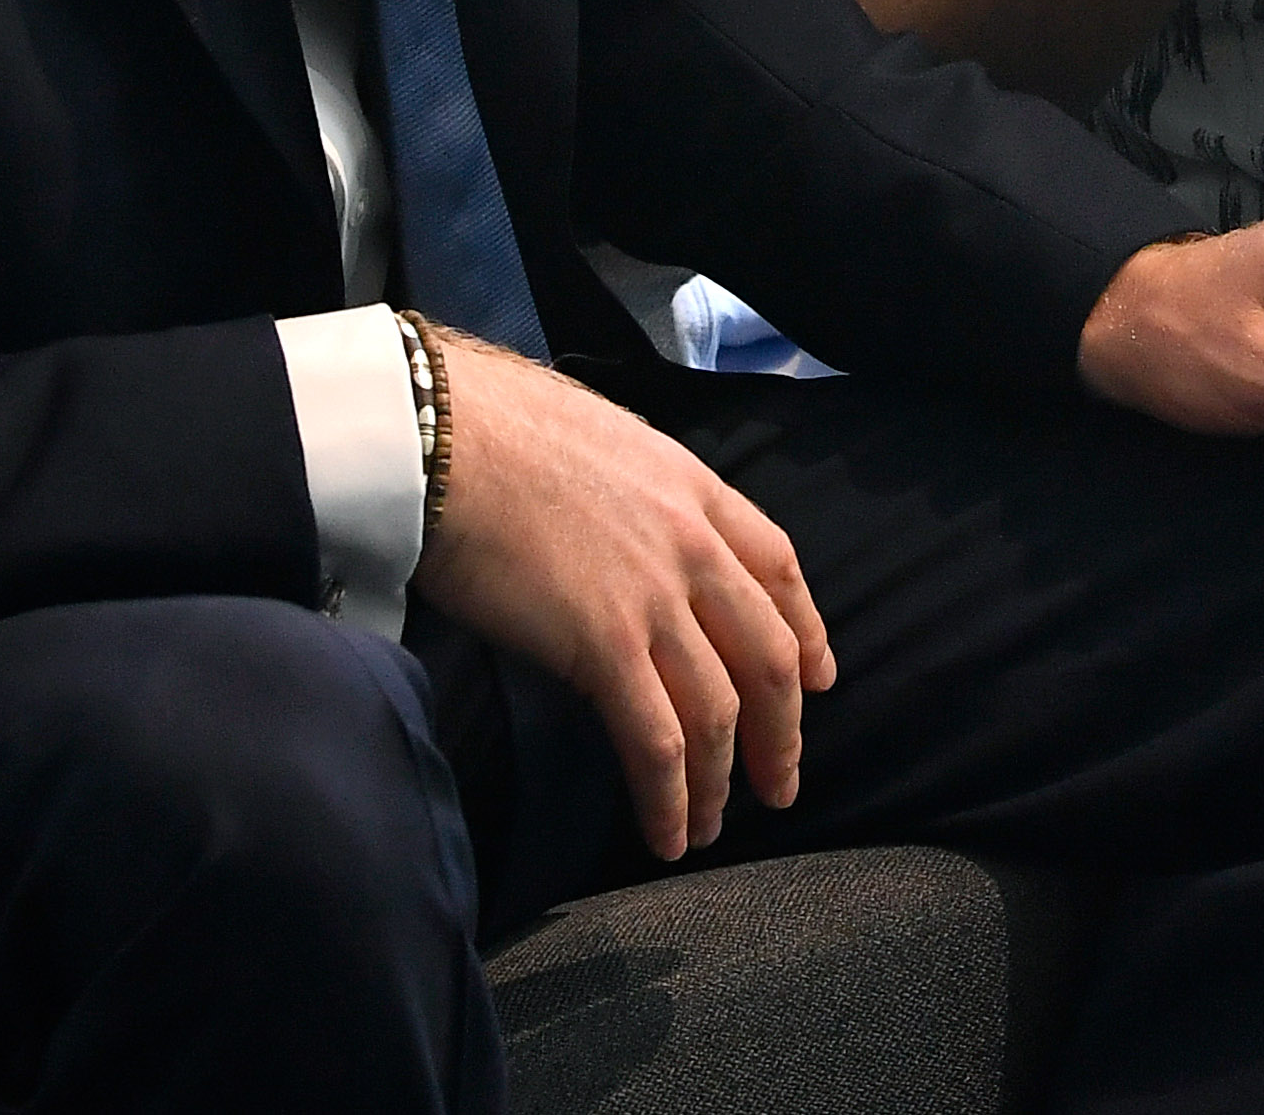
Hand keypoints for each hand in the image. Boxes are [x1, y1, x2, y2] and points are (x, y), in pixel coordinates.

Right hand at [413, 332, 834, 863]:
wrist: (443, 434)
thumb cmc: (497, 430)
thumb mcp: (606, 444)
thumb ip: (639, 498)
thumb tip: (624, 539)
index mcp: (696, 488)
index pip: (779, 567)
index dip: (806, 629)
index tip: (819, 677)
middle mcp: (694, 545)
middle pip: (766, 654)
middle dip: (782, 729)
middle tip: (783, 781)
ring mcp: (656, 597)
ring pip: (719, 710)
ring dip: (723, 779)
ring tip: (715, 827)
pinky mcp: (605, 644)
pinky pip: (657, 740)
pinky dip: (670, 796)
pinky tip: (670, 832)